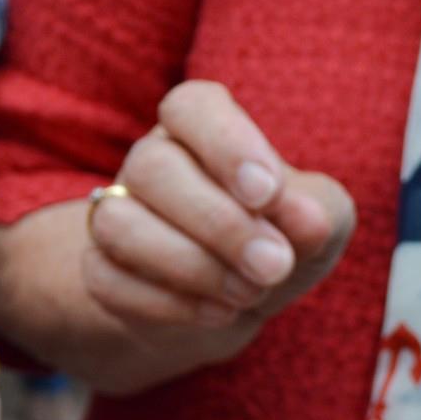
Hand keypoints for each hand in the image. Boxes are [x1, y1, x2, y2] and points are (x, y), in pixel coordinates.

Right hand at [85, 80, 354, 342]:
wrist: (242, 296)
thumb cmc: (283, 236)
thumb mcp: (320, 217)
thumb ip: (316, 209)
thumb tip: (304, 222)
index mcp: (202, 125)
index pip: (191, 107)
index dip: (226, 145)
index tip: (268, 194)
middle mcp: (151, 160)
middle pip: (151, 168)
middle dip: (218, 224)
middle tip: (274, 264)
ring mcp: (116, 213)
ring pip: (118, 226)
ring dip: (190, 266)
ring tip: (249, 293)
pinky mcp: (99, 268)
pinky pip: (107, 281)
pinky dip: (168, 305)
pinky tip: (219, 312)